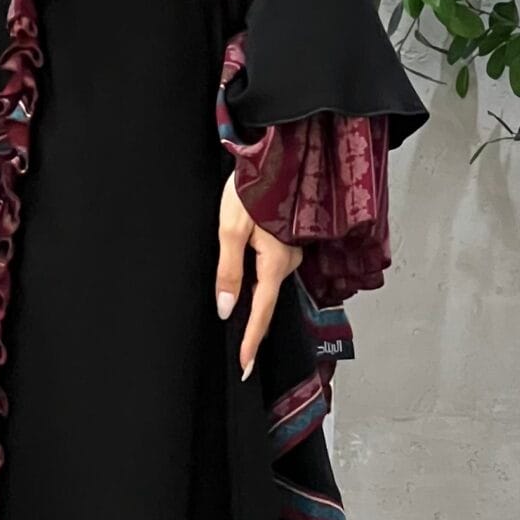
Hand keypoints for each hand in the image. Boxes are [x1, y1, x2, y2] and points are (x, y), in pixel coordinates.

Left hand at [216, 171, 302, 381]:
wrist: (280, 154)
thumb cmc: (254, 186)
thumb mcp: (231, 229)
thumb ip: (229, 271)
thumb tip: (227, 308)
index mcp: (276, 261)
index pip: (261, 311)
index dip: (251, 340)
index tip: (245, 365)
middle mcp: (290, 259)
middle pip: (267, 300)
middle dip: (254, 327)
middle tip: (244, 356)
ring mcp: (292, 249)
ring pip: (270, 283)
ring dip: (256, 302)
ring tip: (244, 325)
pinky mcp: (289, 239)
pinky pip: (273, 268)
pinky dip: (261, 282)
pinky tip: (250, 284)